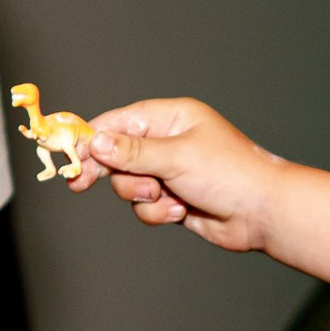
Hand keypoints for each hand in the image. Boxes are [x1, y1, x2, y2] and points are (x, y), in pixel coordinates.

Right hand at [72, 98, 283, 249]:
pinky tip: (181, 211)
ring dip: (143, 195)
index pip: (119, 121)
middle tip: (79, 184)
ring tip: (167, 196)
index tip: (68, 156)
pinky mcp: (174, 198)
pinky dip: (158, 211)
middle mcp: (169, 141)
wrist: (262, 213)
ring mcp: (171, 171)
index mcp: (172, 117)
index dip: (91, 138)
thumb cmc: (230, 173)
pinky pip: (145, 206)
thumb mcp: (176, 157)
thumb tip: (96, 142)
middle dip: (112, 172)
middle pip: (117, 154)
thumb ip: (133, 152)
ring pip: (129, 185)